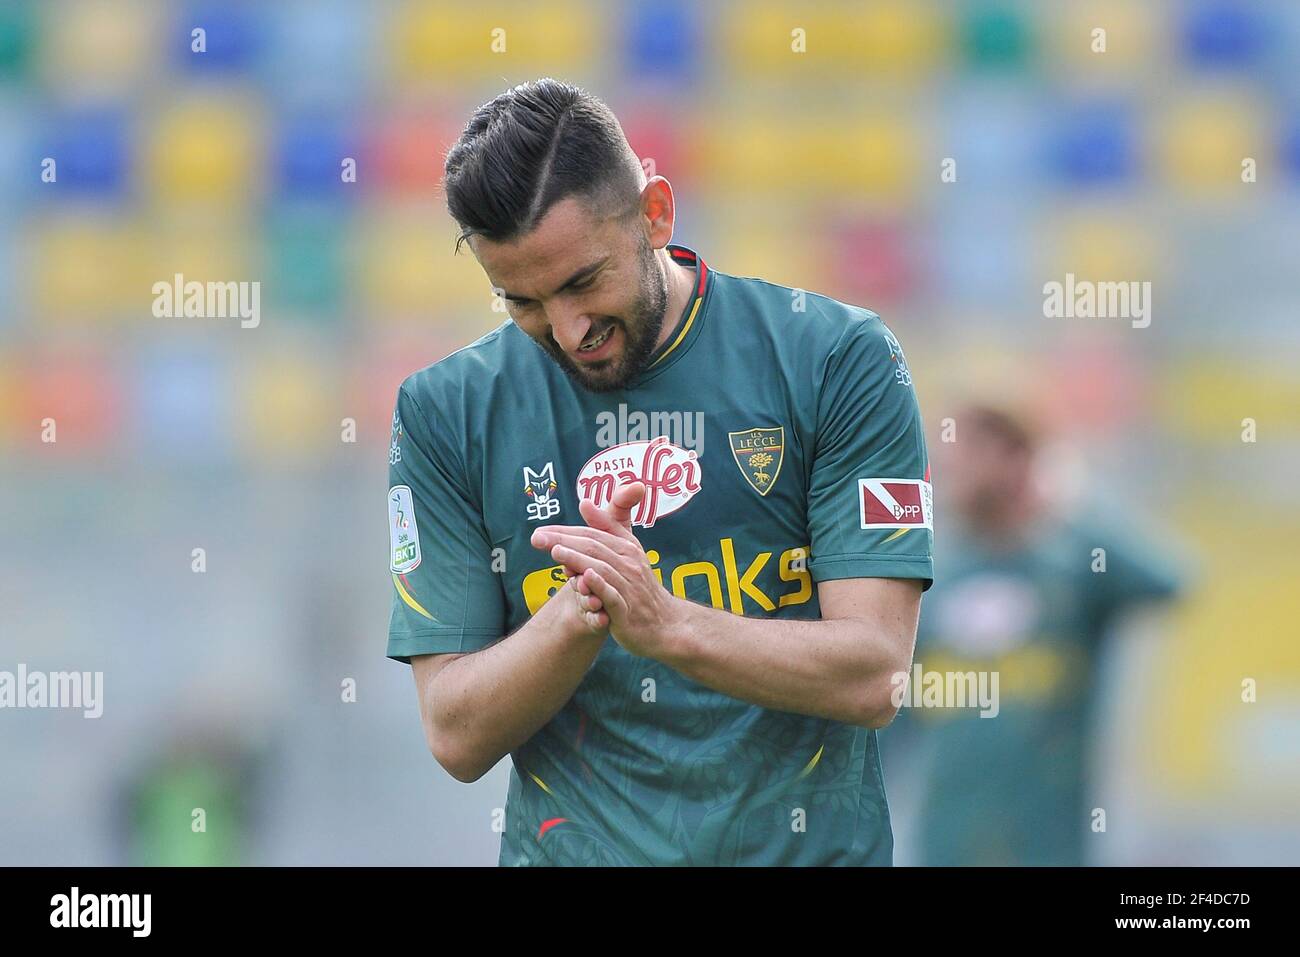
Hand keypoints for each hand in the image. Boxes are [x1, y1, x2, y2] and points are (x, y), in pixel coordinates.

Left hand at [529, 481, 680, 658]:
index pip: (593, 534)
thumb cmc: (640, 586)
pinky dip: (600, 585)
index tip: (541, 530)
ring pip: (601, 568)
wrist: (664, 624)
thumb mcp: (627, 552)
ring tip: (555, 552)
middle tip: (538, 538)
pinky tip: (585, 578)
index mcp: (627, 548)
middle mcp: (629, 564)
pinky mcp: (627, 610)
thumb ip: (606, 527)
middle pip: (594, 547)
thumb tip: (585, 502)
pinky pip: (613, 595)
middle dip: (564, 541)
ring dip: (578, 559)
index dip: (566, 531)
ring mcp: (630, 587)